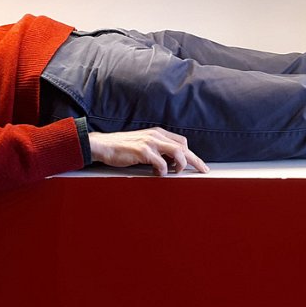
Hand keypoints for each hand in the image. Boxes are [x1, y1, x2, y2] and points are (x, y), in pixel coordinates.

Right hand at [88, 128, 210, 175]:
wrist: (103, 145)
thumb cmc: (122, 147)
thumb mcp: (143, 143)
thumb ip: (157, 149)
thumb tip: (170, 162)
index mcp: (157, 133)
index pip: (182, 142)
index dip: (192, 154)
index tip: (199, 165)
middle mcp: (156, 135)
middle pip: (183, 147)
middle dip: (195, 161)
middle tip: (202, 171)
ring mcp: (149, 142)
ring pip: (177, 152)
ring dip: (180, 165)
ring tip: (176, 172)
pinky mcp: (142, 151)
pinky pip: (161, 163)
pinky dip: (163, 171)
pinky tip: (158, 173)